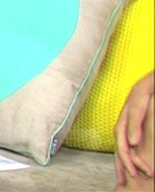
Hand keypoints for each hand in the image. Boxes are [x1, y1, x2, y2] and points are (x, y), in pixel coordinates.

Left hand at [115, 71, 153, 186]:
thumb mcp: (152, 117)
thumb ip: (145, 130)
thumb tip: (141, 148)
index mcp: (130, 115)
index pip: (121, 139)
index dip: (120, 159)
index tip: (123, 178)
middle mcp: (128, 106)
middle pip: (118, 135)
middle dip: (122, 158)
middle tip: (128, 176)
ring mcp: (134, 97)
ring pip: (124, 125)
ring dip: (125, 147)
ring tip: (131, 164)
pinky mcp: (142, 90)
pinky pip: (136, 111)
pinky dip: (134, 127)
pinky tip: (134, 141)